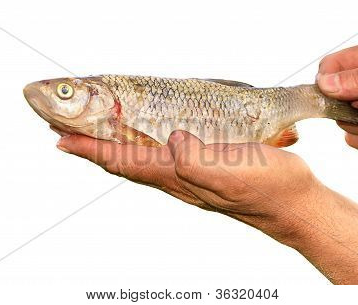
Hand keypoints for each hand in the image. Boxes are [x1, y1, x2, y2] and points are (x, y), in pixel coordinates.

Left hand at [56, 129, 321, 239]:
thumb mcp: (232, 172)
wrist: (295, 205)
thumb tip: (173, 140)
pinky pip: (164, 159)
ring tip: (97, 138)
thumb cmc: (269, 189)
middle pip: (125, 162)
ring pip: (141, 161)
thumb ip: (197, 159)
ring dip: (115, 149)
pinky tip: (147, 142)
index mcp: (180, 177)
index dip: (91, 150)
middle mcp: (179, 179)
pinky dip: (144, 149)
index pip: (123, 161)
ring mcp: (192, 177)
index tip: (62, 139)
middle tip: (69, 135)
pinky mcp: (207, 170)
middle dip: (95, 148)